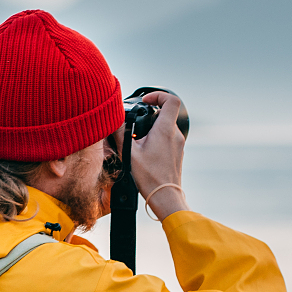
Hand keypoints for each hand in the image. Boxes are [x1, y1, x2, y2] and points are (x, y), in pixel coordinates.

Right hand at [129, 90, 188, 219]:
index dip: (158, 95)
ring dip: (153, 128)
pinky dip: (157, 139)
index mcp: (165, 130)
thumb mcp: (129, 153)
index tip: (146, 101)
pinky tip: (146, 151)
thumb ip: (120, 132)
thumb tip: (113, 119)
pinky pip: (168, 138)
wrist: (165, 197)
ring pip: (167, 127)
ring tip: (139, 140)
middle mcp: (175, 135)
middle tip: (137, 124)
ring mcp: (178, 144)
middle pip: (166, 113)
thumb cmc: (149, 177)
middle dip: (150, 114)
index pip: (171, 100)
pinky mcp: (178, 153)